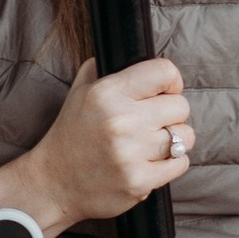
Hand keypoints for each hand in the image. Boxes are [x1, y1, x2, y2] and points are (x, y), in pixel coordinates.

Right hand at [6, 57, 194, 237]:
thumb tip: (133, 53)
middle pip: (180, 106)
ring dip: (173, 140)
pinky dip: (171, 163)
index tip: (164, 92)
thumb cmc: (71, 135)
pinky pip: (180, 163)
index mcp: (107, 92)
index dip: (171, 82)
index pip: (165, 72)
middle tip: (152, 123)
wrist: (54, 184)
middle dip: (171, 114)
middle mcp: (121, 120)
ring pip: (185, 136)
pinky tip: (150, 162)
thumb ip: (105, 68)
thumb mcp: (80, 92)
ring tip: (151, 144)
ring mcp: (131, 153)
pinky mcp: (139, 181)